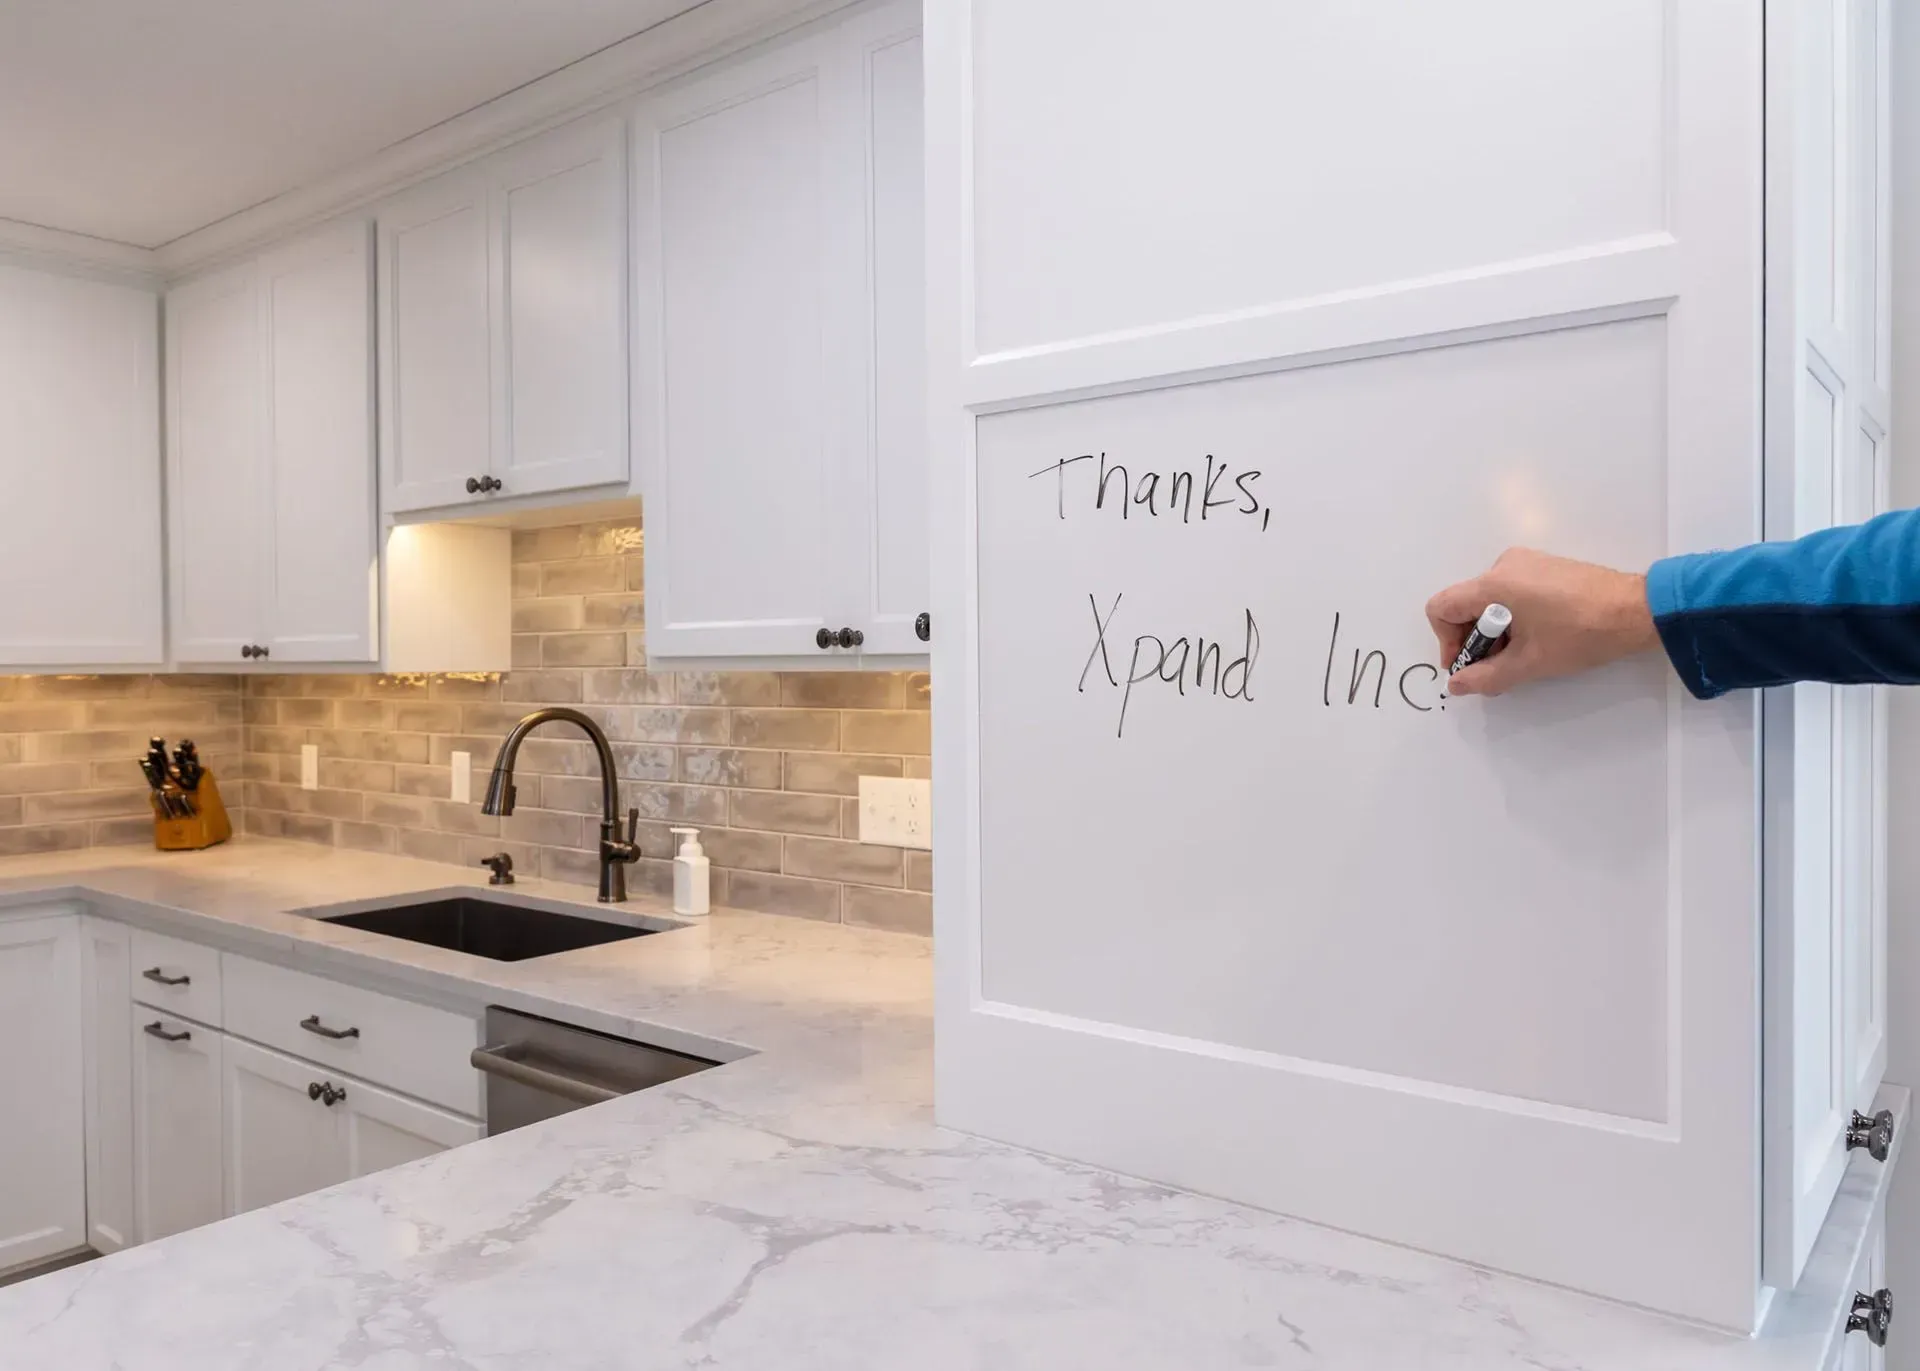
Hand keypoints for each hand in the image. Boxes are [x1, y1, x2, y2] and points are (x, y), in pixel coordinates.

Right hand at [1425, 548, 1659, 695]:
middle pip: (1465, 604)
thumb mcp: (1529, 663)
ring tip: (1522, 656)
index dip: (1445, 641)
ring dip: (1495, 632)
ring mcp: (1527, 562)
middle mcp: (1504, 565)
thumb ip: (1485, 676)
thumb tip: (1456, 686)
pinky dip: (1513, 618)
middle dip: (1473, 640)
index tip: (1468, 666)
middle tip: (1496, 668)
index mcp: (1493, 584)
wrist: (1638, 611)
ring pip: (1489, 601)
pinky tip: (1538, 637)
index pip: (1441, 607)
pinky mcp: (1546, 566)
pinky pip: (1511, 592)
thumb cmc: (1580, 635)